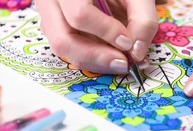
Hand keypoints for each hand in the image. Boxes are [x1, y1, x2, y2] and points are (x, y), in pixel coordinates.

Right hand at [36, 0, 157, 73]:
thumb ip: (142, 19)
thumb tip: (137, 53)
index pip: (79, 14)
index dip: (105, 32)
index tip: (128, 42)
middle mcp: (52, 2)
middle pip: (63, 39)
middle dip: (96, 57)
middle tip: (122, 63)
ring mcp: (49, 17)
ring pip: (63, 50)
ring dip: (93, 61)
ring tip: (119, 62)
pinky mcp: (54, 29)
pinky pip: (68, 50)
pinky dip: (90, 58)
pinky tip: (109, 55)